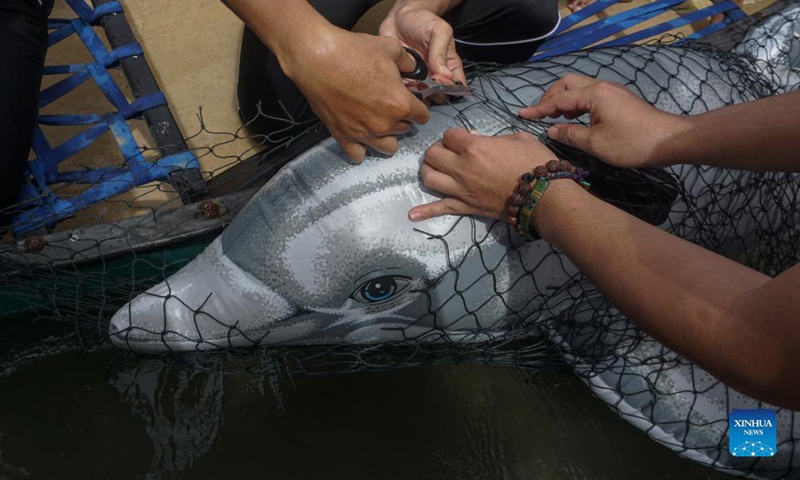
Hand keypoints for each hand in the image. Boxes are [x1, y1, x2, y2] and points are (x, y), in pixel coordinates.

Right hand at [282, 28, 429, 161]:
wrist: (318, 58)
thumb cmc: (353, 51)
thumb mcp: (389, 48)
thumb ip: (407, 61)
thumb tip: (413, 68)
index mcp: (400, 104)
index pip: (422, 116)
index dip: (419, 106)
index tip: (412, 100)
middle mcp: (384, 124)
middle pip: (405, 130)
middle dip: (402, 118)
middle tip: (390, 104)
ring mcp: (364, 133)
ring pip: (388, 147)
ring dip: (387, 136)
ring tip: (378, 122)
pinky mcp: (343, 136)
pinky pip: (358, 155)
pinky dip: (361, 149)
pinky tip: (360, 135)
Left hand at [379, 2, 466, 103]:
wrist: (399, 17)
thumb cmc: (423, 21)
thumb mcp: (439, 31)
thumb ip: (441, 52)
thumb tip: (445, 75)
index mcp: (449, 65)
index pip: (456, 85)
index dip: (450, 87)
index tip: (439, 79)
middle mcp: (435, 75)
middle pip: (440, 96)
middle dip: (434, 92)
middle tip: (425, 81)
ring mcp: (419, 79)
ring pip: (423, 97)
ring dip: (418, 94)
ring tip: (412, 82)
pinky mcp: (404, 79)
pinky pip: (405, 92)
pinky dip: (403, 90)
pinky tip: (401, 79)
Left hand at [408, 130, 555, 220]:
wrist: (544, 196)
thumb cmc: (535, 163)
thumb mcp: (516, 138)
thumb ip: (492, 137)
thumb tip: (475, 140)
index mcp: (474, 147)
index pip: (449, 135)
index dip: (454, 135)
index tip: (462, 139)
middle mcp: (462, 168)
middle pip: (432, 155)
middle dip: (437, 149)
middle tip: (448, 152)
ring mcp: (461, 189)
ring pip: (429, 178)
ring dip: (428, 171)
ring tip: (435, 169)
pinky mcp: (466, 207)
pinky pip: (441, 209)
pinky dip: (425, 212)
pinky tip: (412, 215)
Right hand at [520, 74, 687, 168]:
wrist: (668, 140)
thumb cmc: (631, 143)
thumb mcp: (595, 143)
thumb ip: (570, 135)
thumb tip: (551, 131)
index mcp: (594, 94)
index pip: (559, 99)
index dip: (539, 108)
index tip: (522, 114)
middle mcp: (601, 87)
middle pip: (568, 83)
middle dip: (550, 97)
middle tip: (539, 114)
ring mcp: (612, 92)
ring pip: (580, 89)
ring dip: (563, 100)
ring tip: (553, 118)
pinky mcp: (619, 100)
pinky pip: (590, 95)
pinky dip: (576, 104)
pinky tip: (573, 118)